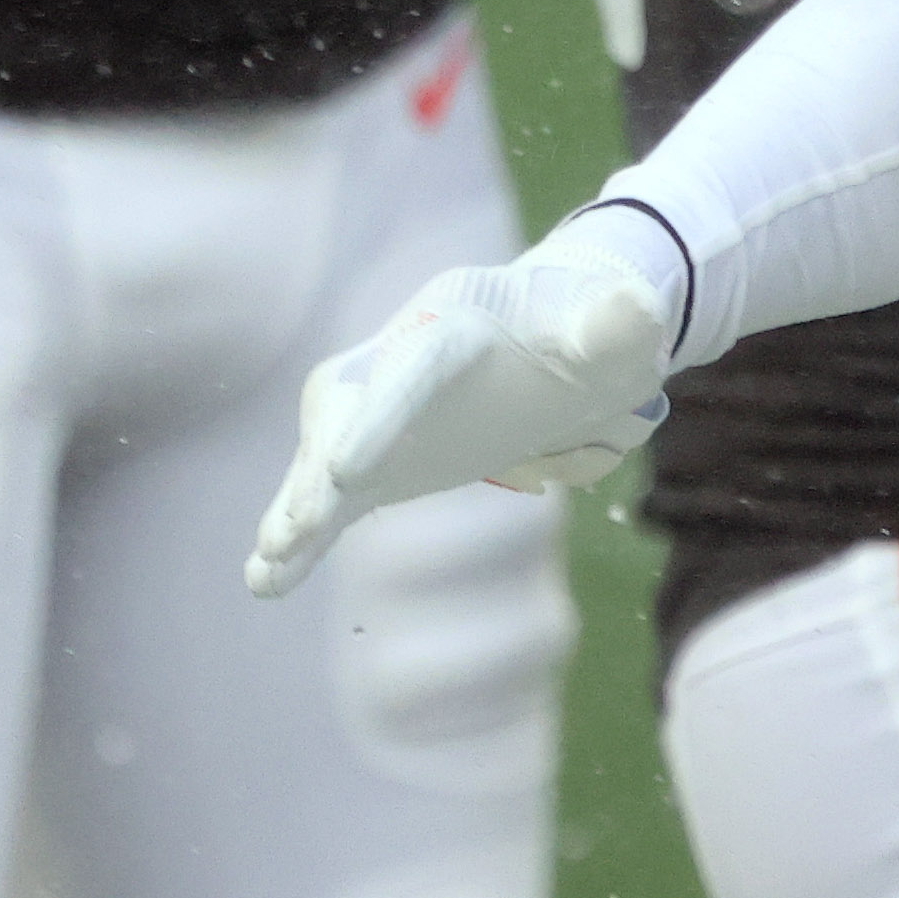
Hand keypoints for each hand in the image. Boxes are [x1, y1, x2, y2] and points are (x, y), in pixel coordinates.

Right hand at [245, 218, 676, 597]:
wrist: (567, 343)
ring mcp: (382, 410)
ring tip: (272, 558)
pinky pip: (329, 495)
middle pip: (349, 401)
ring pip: (323, 450)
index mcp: (459, 318)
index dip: (381, 415)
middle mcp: (401, 356)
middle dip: (324, 456)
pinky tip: (265, 582)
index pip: (416, 364)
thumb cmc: (591, 333)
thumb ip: (616, 324)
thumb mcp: (616, 328)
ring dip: (297, 502)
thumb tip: (633, 314)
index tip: (346, 469)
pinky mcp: (378, 460)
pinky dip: (299, 534)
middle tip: (306, 518)